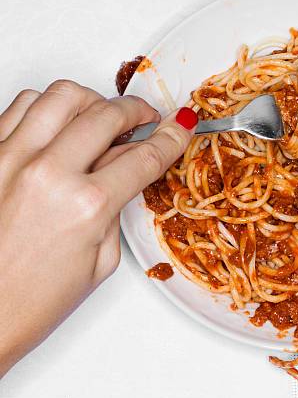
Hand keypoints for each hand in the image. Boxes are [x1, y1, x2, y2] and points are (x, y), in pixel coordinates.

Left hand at [0, 80, 196, 375]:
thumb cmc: (31, 301)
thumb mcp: (100, 261)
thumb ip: (117, 206)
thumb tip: (129, 167)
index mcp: (85, 206)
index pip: (144, 156)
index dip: (171, 138)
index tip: (180, 127)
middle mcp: (46, 174)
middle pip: (108, 113)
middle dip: (138, 110)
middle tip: (147, 118)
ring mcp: (9, 159)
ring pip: (62, 96)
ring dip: (93, 102)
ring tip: (101, 118)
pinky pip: (21, 106)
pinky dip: (48, 107)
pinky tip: (60, 125)